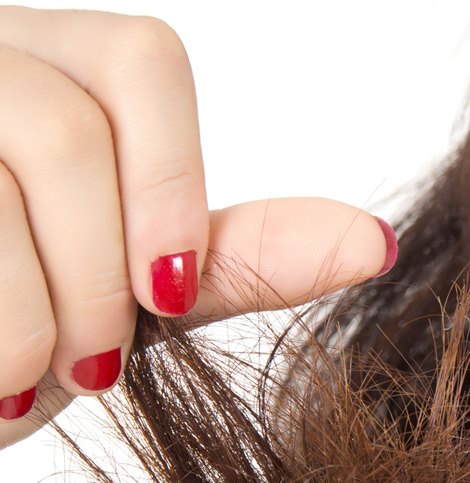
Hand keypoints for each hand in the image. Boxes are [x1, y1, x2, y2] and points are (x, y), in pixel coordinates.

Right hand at [0, 7, 395, 447]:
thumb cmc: (10, 331)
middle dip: (97, 276)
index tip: (171, 295)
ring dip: (27, 312)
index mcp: (47, 64)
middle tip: (93, 370)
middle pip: (66, 126)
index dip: (171, 182)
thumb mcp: (129, 292)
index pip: (143, 58)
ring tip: (17, 380)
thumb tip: (375, 240)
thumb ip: (231, 258)